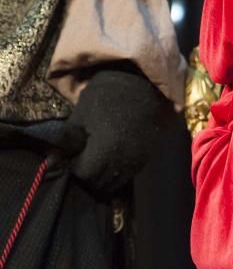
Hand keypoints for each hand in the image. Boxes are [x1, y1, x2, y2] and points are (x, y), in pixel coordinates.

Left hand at [68, 68, 170, 193]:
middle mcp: (125, 158)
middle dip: (86, 177)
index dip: (72, 170)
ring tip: (92, 163)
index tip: (66, 162)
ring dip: (102, 178)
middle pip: (100, 183)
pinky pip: (127, 175)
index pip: (84, 174)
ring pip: (115, 183)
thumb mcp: (80, 115)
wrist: (140, 85)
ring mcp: (138, 159)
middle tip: (77, 164)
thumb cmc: (105, 97)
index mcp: (107, 147)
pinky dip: (116, 173)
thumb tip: (50, 163)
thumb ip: (67, 142)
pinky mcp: (146, 156)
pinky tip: (108, 161)